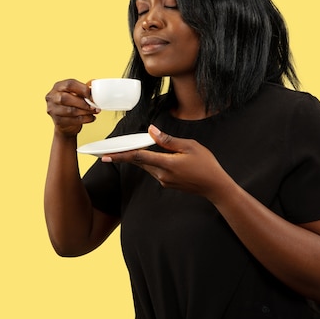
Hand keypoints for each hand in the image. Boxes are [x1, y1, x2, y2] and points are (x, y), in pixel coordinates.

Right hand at [46, 79, 99, 137]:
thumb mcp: (76, 94)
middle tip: (94, 106)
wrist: (66, 124)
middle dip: (83, 102)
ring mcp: (53, 109)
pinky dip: (85, 119)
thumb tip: (94, 85)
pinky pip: (73, 120)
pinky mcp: (57, 121)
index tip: (92, 95)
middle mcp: (52, 97)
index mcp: (58, 86)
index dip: (82, 89)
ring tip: (94, 111)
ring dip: (86, 111)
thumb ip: (84, 89)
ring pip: (70, 110)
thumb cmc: (72, 105)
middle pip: (66, 98)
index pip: (69, 84)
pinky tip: (91, 118)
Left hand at [102, 125, 229, 200]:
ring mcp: (164, 180)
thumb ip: (168, 140)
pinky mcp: (167, 183)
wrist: (215, 187)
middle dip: (122, 157)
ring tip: (121, 152)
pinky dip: (147, 162)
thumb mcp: (189, 146)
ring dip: (135, 158)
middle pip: (138, 162)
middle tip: (105, 153)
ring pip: (145, 166)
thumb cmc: (206, 164)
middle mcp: (162, 174)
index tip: (106, 156)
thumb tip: (152, 131)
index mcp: (166, 164)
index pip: (138, 157)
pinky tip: (147, 155)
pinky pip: (153, 170)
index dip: (121, 155)